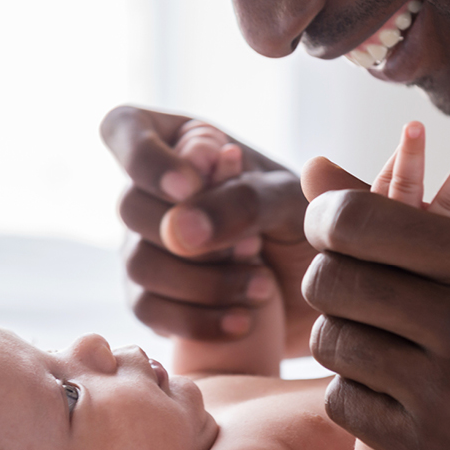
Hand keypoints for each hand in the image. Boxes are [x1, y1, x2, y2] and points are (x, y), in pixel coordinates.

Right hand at [101, 105, 317, 354]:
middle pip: (130, 206)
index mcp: (184, 143)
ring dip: (203, 284)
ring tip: (262, 288)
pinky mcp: (153, 298)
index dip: (145, 159)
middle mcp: (155, 191)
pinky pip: (148, 311)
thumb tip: (178, 231)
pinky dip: (196, 320)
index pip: (124, 127)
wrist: (325, 290)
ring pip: (138, 265)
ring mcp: (146, 245)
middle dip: (193, 237)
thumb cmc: (309, 224)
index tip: (188, 187)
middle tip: (254, 249)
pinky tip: (242, 322)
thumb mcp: (289, 200)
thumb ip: (241, 200)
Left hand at [300, 159, 449, 449]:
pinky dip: (352, 388)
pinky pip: (342, 400)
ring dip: (341, 333)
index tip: (330, 228)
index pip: (361, 222)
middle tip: (345, 282)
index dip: (327, 220)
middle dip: (327, 276)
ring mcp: (448, 395)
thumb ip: (413, 218)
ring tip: (373, 333)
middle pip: (334, 280)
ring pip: (333, 341)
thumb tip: (309, 168)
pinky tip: (386, 382)